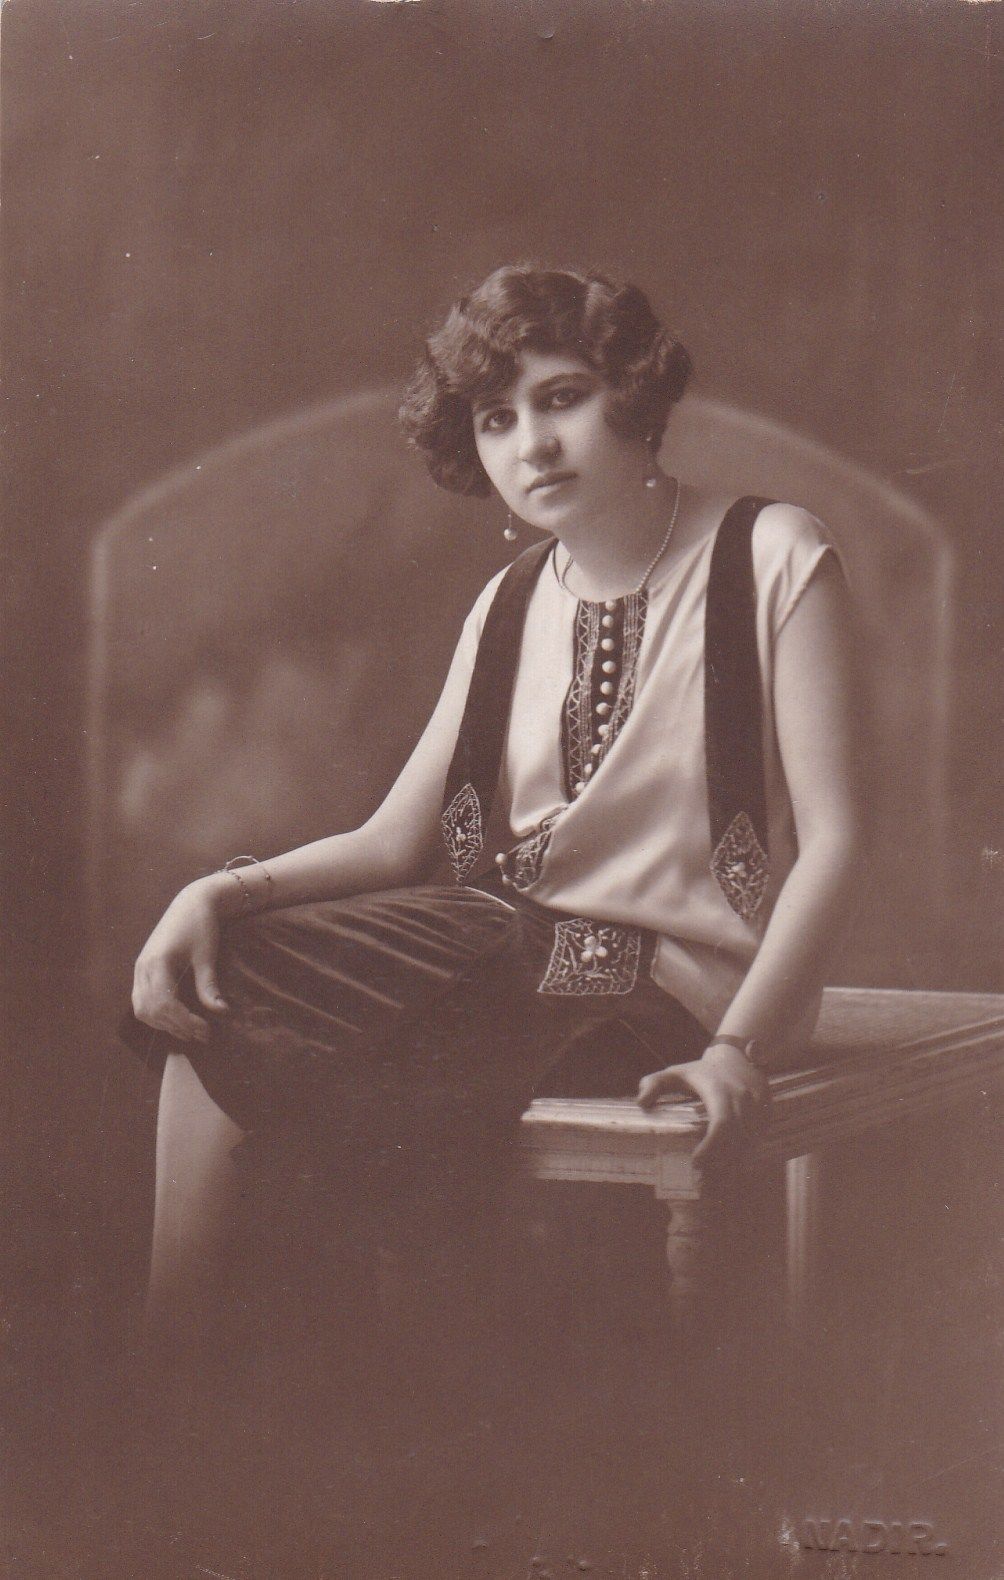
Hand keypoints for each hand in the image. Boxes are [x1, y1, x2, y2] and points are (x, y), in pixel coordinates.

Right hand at [131, 879, 230, 1042]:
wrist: (192, 902)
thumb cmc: (201, 925)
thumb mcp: (207, 955)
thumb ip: (209, 985)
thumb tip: (220, 1012)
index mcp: (157, 962)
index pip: (164, 1004)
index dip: (184, 1022)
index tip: (206, 1030)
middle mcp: (142, 968)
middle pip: (150, 1010)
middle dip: (175, 1027)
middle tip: (202, 1035)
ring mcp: (140, 969)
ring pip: (142, 1009)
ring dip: (164, 1024)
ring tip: (190, 1032)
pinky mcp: (143, 969)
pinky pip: (142, 1000)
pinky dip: (157, 1014)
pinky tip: (176, 1019)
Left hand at [636, 1044, 770, 1176]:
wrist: (738, 1056)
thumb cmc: (702, 1070)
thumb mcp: (675, 1072)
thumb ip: (654, 1084)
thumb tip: (641, 1103)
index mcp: (721, 1091)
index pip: (722, 1123)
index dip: (712, 1146)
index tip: (695, 1163)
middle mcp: (744, 1101)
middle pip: (736, 1141)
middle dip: (720, 1166)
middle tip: (701, 1187)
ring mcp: (759, 1110)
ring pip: (748, 1146)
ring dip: (732, 1168)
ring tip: (713, 1188)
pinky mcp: (766, 1117)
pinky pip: (755, 1144)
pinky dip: (741, 1161)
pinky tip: (727, 1176)